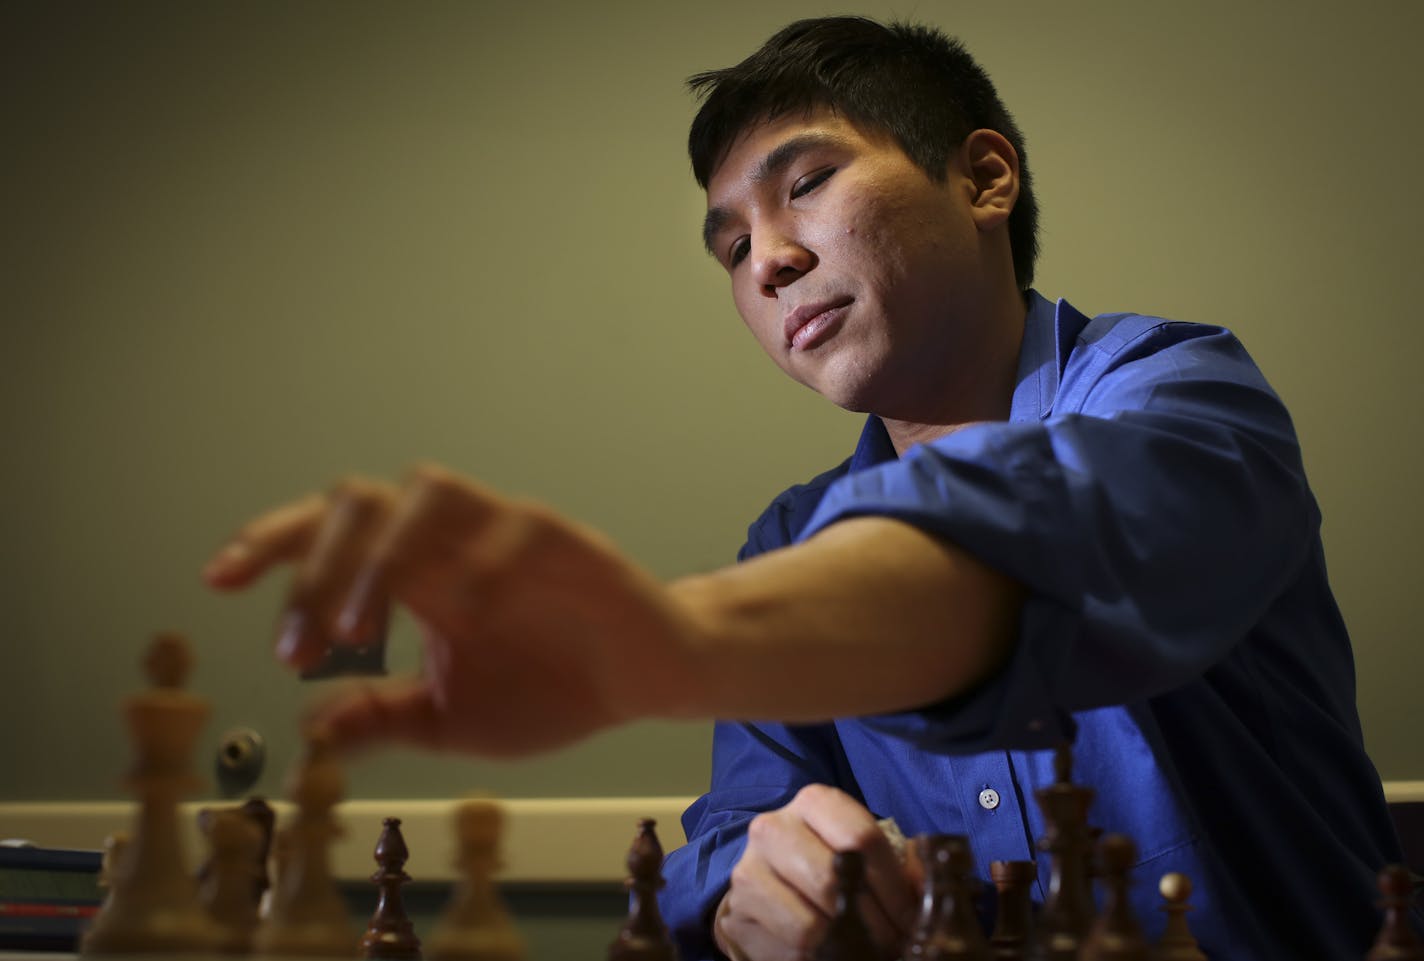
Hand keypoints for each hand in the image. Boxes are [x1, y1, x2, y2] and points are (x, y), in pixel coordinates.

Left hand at [203, 464, 697, 757]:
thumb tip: (311, 729)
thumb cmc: (555, 688)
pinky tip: (465, 617)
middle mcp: (451, 542)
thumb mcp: (454, 721)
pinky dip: (476, 568)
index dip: (273, 547)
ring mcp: (506, 532)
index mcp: (418, 576)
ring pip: (423, 495)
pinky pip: (509, 530)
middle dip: (311, 564)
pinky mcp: (564, 540)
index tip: (218, 579)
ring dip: (378, 559)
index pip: (331, 536)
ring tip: (357, 630)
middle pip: (359, 502)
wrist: (649, 679)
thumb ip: (387, 716)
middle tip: (299, 645)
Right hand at [714, 784, 915, 960]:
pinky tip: (828, 953)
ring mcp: (748, 870)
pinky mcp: (736, 913)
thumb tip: (933, 886)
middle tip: (891, 942)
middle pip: (832, 881)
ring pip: (809, 924)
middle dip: (873, 923)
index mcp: (814, 802)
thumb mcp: (865, 852)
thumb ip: (901, 864)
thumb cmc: (830, 862)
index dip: (893, 887)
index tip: (910, 917)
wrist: (769, 882)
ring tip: (863, 950)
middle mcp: (774, 828)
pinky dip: (815, 960)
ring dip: (845, 947)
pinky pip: (786, 950)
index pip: (861, 839)